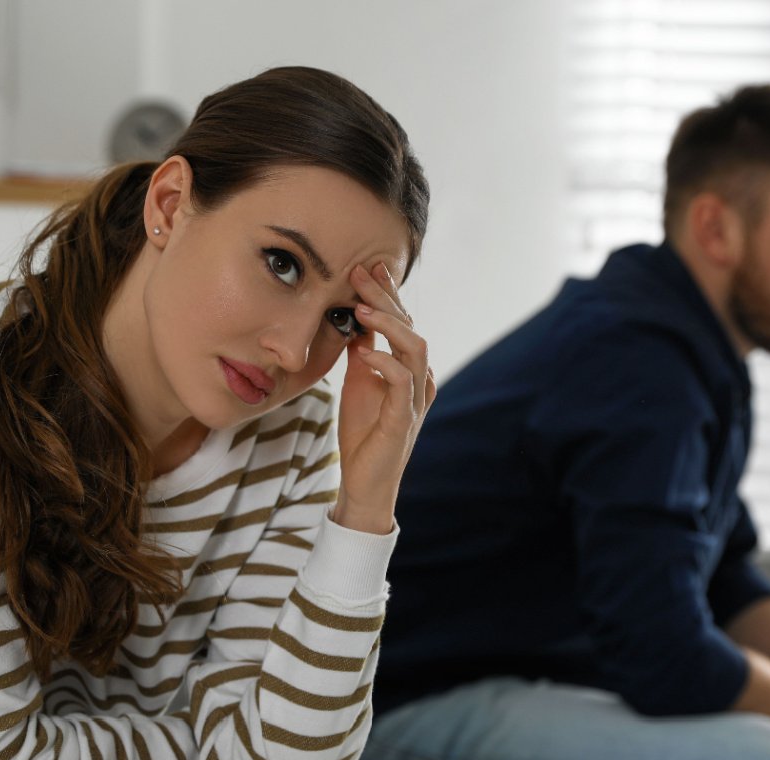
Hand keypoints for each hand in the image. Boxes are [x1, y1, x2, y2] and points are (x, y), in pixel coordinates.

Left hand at [333, 263, 435, 534]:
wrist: (364, 483)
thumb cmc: (363, 434)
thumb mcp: (357, 384)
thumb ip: (361, 353)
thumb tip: (352, 320)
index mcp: (408, 370)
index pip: (403, 323)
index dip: (389, 294)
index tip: (369, 266)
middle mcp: (418, 381)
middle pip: (410, 329)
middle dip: (386, 299)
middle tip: (360, 273)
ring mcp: (414, 401)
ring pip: (415, 350)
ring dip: (389, 326)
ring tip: (362, 308)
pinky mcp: (403, 422)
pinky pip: (402, 386)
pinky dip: (385, 364)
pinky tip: (365, 353)